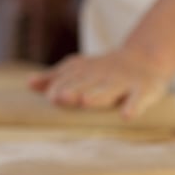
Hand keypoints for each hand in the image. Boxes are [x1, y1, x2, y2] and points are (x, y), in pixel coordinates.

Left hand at [27, 50, 169, 118]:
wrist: (146, 58)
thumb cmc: (105, 72)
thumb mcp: (80, 70)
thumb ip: (56, 78)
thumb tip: (29, 84)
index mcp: (87, 72)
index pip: (70, 78)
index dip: (60, 86)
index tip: (50, 97)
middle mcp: (103, 76)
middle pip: (87, 84)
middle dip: (74, 90)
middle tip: (61, 97)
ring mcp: (123, 82)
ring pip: (109, 90)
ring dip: (98, 95)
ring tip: (86, 101)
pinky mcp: (144, 90)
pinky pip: (139, 99)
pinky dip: (133, 106)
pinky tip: (126, 116)